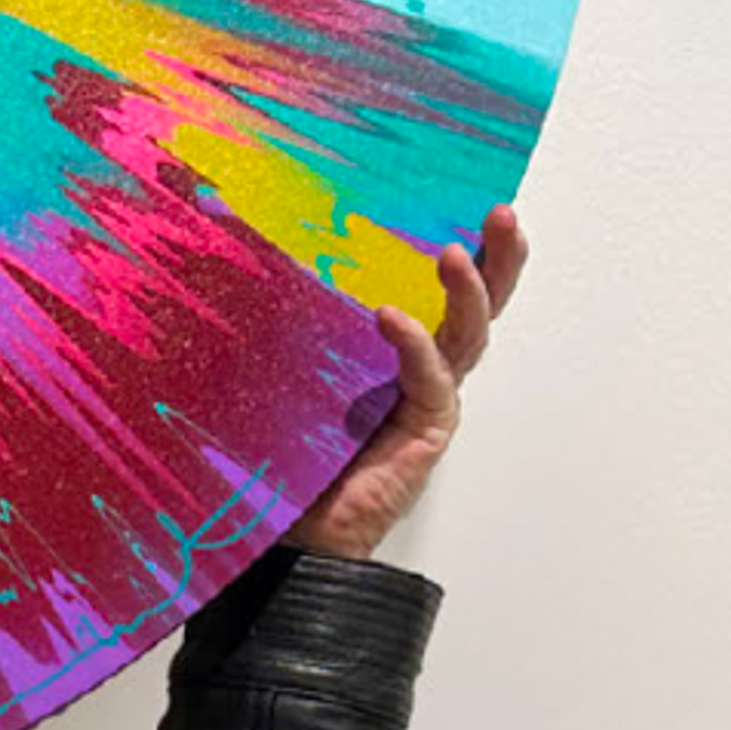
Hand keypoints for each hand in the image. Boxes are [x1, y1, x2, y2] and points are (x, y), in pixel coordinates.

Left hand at [282, 205, 526, 562]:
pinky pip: (430, 381)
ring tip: (453, 255)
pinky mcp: (424, 432)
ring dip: (469, 293)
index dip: (456, 248)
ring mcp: (429, 401)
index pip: (436, 291)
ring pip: (467, 338)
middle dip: (499, 259)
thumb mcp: (284, 369)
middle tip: (502, 215)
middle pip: (477, 307)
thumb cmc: (287, 450)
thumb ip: (285, 323)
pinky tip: (392, 319)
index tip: (466, 197)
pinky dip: (414, 347)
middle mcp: (424, 371)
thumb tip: (228, 245)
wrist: (295, 532)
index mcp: (397, 350)